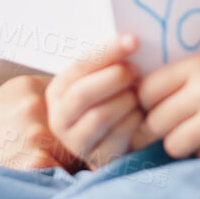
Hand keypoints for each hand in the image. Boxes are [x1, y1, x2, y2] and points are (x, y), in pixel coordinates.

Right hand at [0, 74, 77, 170]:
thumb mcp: (4, 103)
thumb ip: (39, 97)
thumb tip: (82, 97)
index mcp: (27, 86)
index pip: (74, 92)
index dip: (78, 111)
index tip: (80, 119)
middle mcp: (33, 105)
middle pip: (80, 120)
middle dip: (77, 136)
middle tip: (59, 151)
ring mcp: (36, 133)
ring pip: (77, 147)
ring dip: (70, 160)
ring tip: (42, 167)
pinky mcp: (38, 162)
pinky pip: (68, 171)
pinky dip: (59, 179)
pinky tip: (38, 180)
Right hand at [43, 35, 145, 168]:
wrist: (111, 142)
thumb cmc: (109, 101)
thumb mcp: (99, 81)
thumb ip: (107, 63)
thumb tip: (131, 40)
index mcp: (58, 91)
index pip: (79, 66)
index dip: (108, 51)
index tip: (134, 41)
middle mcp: (60, 118)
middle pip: (83, 93)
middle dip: (114, 77)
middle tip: (137, 70)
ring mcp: (76, 142)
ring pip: (99, 116)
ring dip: (125, 100)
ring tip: (139, 93)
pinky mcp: (97, 158)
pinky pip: (117, 136)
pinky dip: (134, 120)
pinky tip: (141, 113)